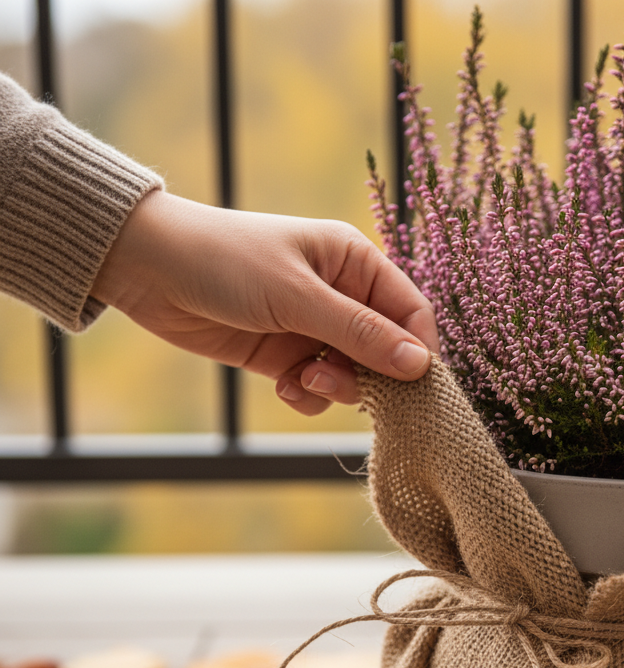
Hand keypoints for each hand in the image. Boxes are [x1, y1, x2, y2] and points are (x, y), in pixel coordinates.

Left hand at [92, 190, 438, 413]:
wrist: (148, 269)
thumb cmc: (226, 261)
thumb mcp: (297, 295)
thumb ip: (360, 333)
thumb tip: (420, 365)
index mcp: (355, 263)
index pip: (411, 313)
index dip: (418, 351)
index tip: (414, 385)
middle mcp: (342, 296)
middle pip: (386, 352)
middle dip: (369, 376)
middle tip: (337, 384)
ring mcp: (314, 329)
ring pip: (352, 376)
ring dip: (334, 389)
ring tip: (303, 380)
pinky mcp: (286, 356)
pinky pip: (317, 390)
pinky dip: (306, 395)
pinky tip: (281, 385)